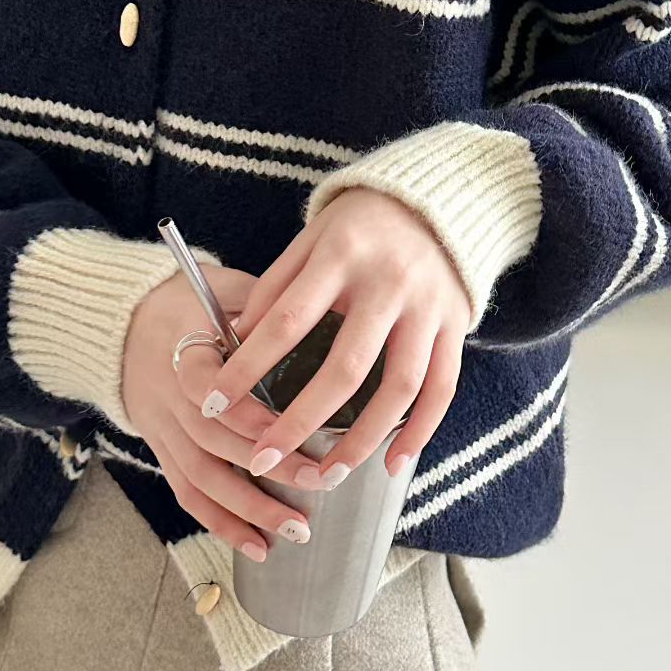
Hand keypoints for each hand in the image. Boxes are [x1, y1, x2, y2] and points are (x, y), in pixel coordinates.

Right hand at [122, 265, 327, 560]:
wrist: (122, 321)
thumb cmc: (188, 300)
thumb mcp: (223, 287)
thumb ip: (264, 304)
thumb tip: (319, 318)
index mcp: (182, 348)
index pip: (206, 385)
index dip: (243, 412)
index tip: (285, 428)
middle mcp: (168, 396)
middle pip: (212, 441)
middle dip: (265, 467)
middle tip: (316, 481)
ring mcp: (162, 429)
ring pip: (201, 477)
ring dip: (248, 509)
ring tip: (295, 529)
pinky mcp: (161, 451)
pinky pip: (187, 493)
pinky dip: (220, 523)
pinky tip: (257, 546)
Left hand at [200, 187, 472, 488]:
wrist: (439, 196)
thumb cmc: (362, 222)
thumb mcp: (313, 237)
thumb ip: (277, 285)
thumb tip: (238, 341)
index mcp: (343, 256)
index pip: (287, 320)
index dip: (248, 366)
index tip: (214, 402)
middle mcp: (389, 284)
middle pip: (347, 367)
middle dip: (301, 420)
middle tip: (264, 459)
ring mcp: (428, 308)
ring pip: (400, 388)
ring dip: (363, 439)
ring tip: (327, 475)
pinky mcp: (456, 325)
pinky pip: (442, 388)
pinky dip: (420, 430)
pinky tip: (393, 463)